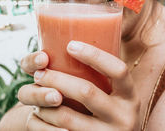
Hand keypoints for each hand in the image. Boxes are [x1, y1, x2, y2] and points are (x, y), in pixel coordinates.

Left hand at [19, 41, 140, 130]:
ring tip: (33, 96)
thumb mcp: (116, 97)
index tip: (70, 45)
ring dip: (44, 105)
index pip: (118, 70)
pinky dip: (41, 126)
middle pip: (86, 92)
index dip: (94, 55)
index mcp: (131, 97)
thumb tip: (66, 42)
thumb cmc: (109, 114)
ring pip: (67, 119)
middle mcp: (124, 118)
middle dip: (56, 79)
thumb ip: (102, 78)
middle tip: (38, 74)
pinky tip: (35, 117)